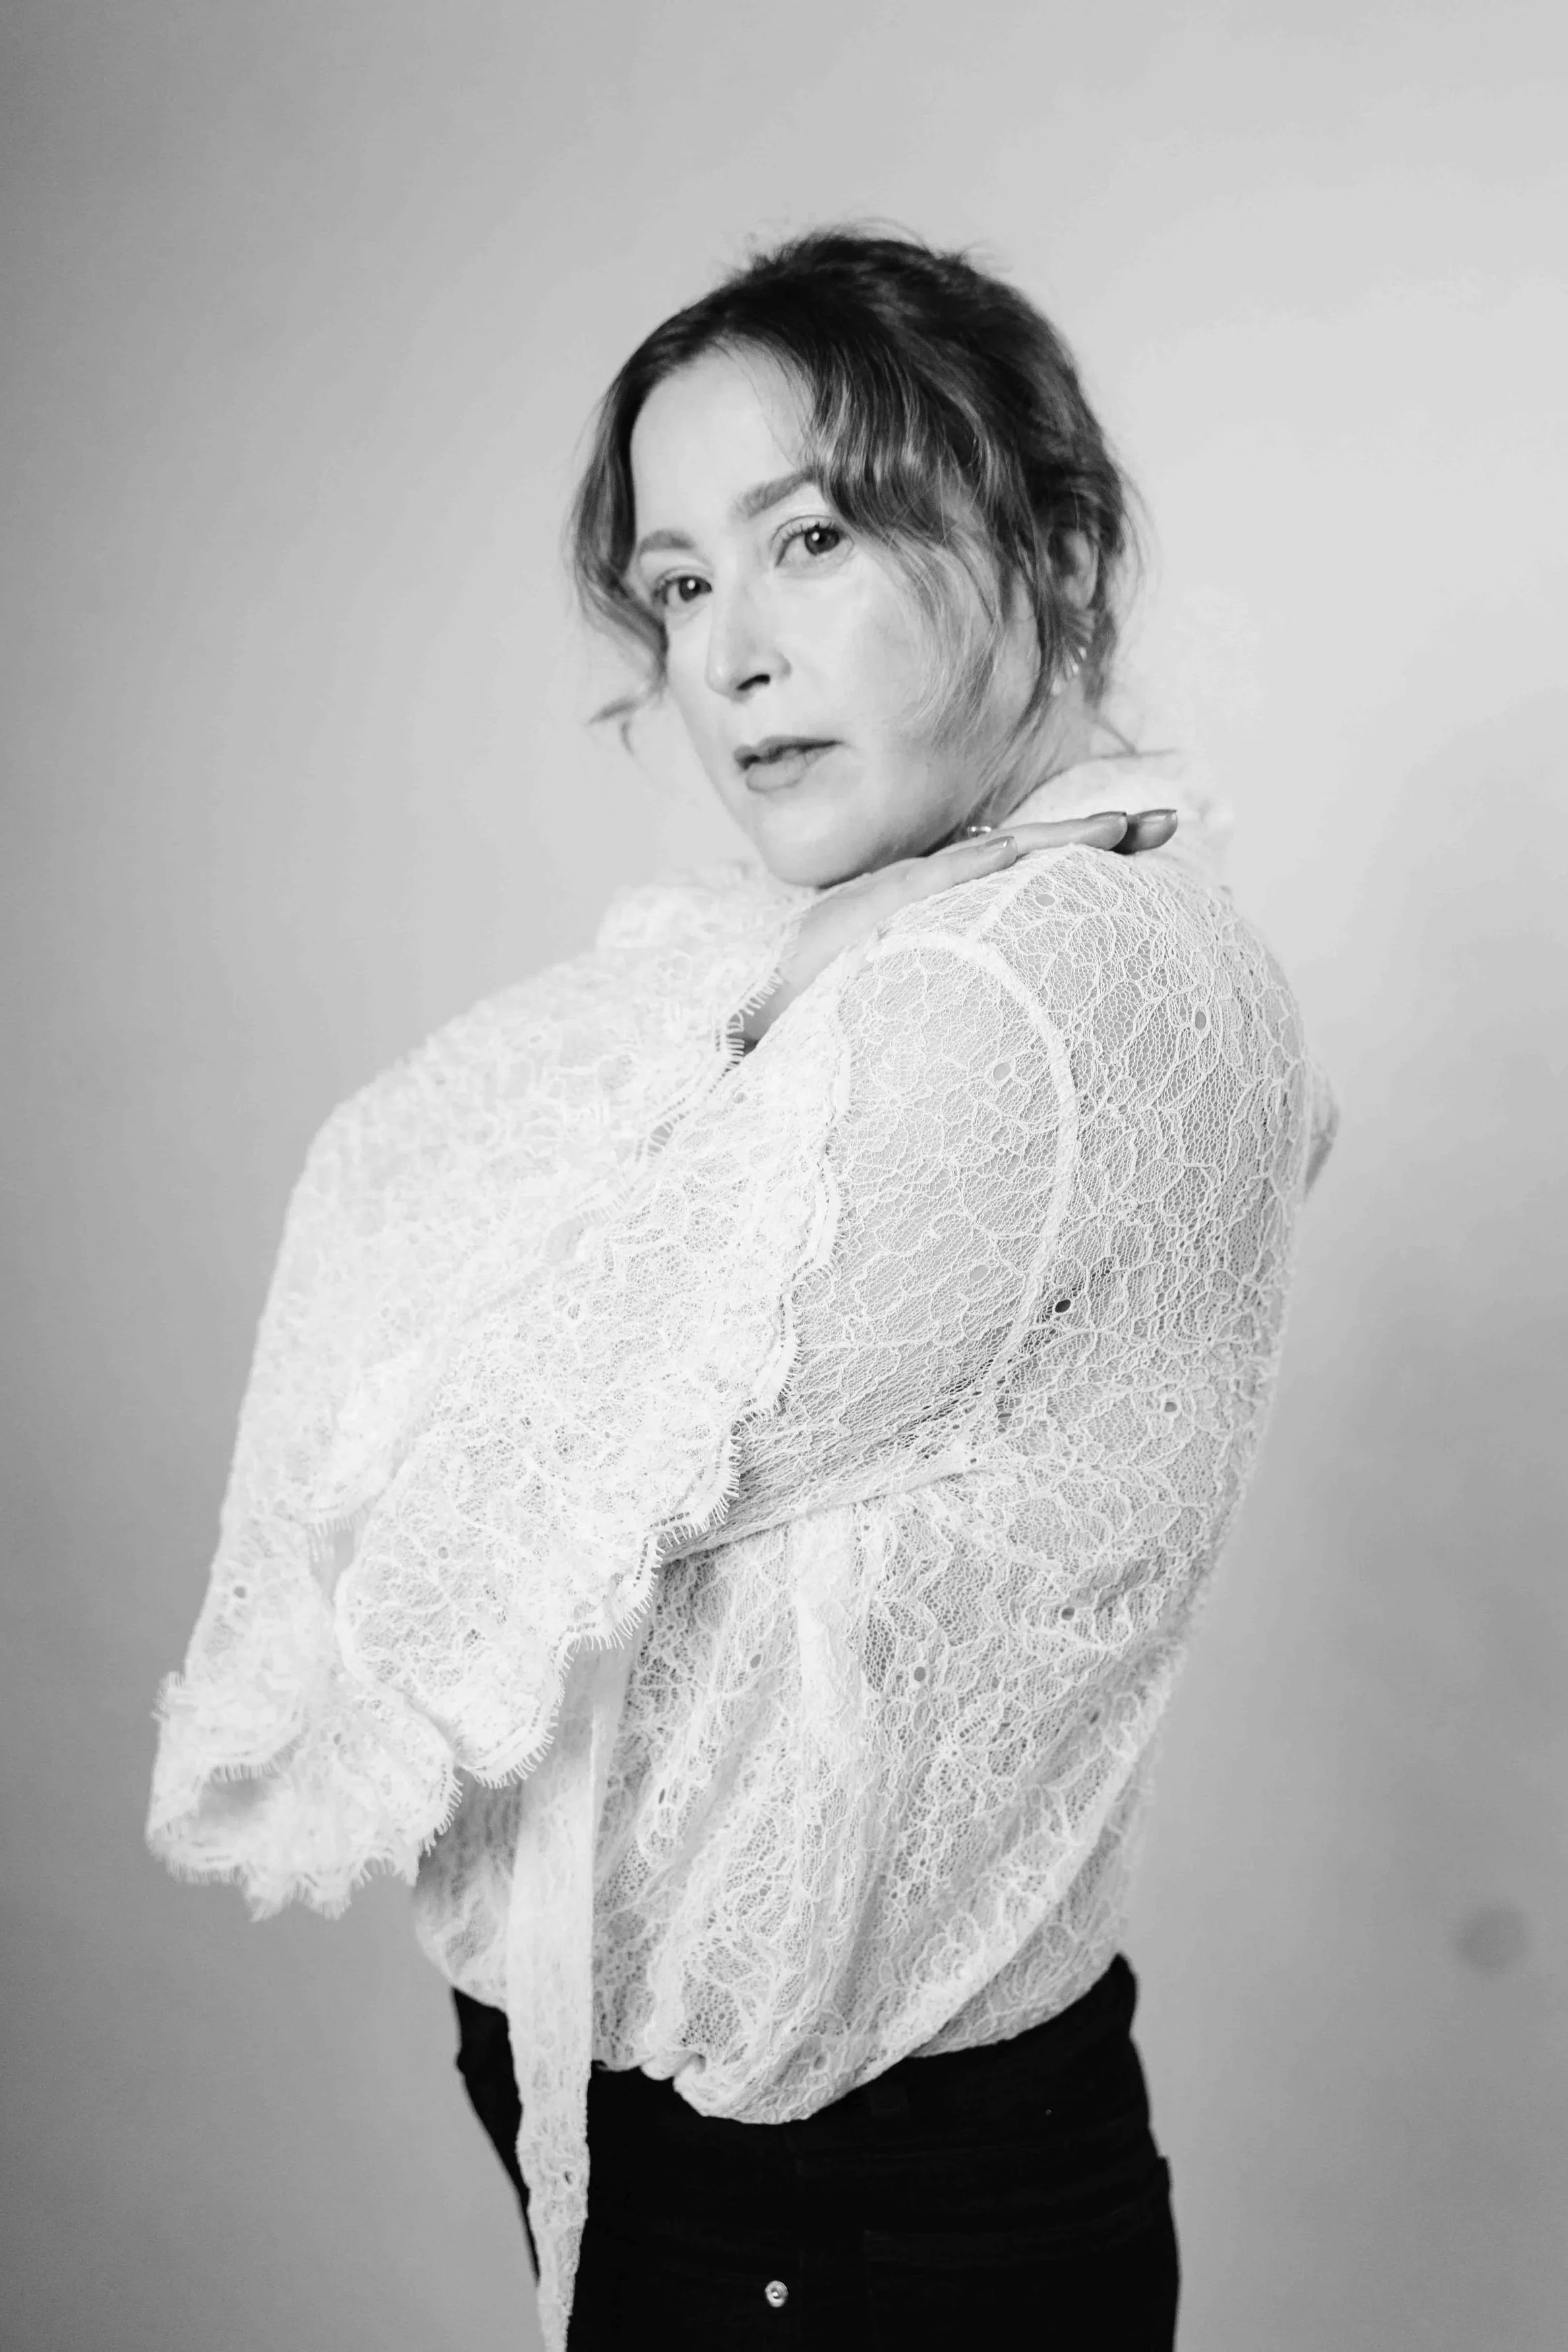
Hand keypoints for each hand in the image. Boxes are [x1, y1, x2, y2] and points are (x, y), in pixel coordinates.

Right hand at [740, 808, 1176, 1048]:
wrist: (766, 1017)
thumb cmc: (841, 1009)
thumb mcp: (923, 979)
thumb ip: (975, 965)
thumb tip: (1032, 986)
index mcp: (956, 903)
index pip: (1039, 866)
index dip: (1097, 848)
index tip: (1157, 835)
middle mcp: (938, 886)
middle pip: (1035, 850)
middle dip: (1105, 832)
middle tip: (1173, 820)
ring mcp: (906, 893)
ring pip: (996, 857)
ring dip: (1056, 840)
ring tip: (1116, 826)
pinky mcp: (871, 909)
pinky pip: (930, 885)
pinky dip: (971, 868)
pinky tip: (1012, 857)